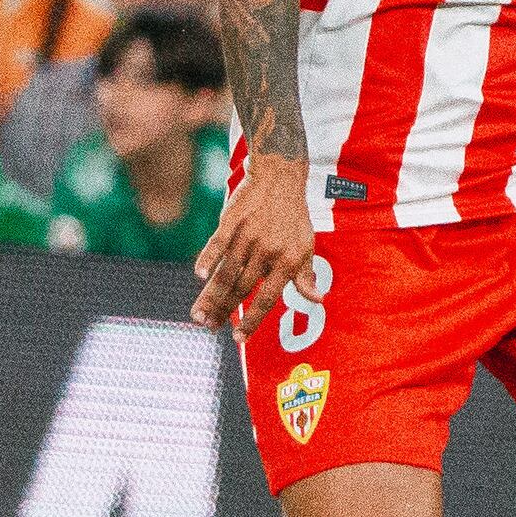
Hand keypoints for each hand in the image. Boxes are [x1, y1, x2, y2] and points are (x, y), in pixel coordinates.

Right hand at [191, 150, 314, 332]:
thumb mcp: (306, 246)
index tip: (238, 339)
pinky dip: (208, 259)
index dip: (252, 320)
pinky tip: (199, 277)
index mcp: (288, 260)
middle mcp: (267, 251)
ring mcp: (248, 236)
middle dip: (223, 311)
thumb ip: (305, 275)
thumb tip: (317, 299)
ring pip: (226, 272)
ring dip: (211, 296)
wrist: (280, 177)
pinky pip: (217, 244)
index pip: (267, 298)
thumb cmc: (293, 217)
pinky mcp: (232, 221)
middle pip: (241, 288)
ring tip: (198, 315)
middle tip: (207, 327)